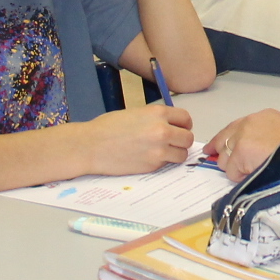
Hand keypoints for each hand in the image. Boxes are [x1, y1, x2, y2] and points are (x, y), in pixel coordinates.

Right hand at [70, 104, 191, 176]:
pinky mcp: (152, 165)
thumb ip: (155, 119)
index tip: (178, 129)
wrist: (91, 146)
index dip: (183, 125)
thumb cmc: (108, 128)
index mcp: (157, 113)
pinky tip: (147, 158)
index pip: (185, 119)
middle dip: (181, 141)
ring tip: (161, 152)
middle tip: (171, 143)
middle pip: (188, 138)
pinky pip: (167, 164)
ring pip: (182, 154)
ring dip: (175, 154)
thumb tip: (171, 125)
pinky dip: (162, 163)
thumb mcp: (135, 113)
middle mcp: (162, 130)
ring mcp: (158, 149)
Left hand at [206, 110, 279, 180]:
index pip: (234, 127)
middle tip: (233, 168)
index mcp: (263, 117)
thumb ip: (266, 138)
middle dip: (227, 156)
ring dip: (237, 169)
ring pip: (225, 160)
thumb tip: (252, 153)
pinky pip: (231, 172)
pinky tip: (257, 175)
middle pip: (224, 141)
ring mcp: (243, 137)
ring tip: (257, 172)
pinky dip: (241, 178)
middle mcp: (249, 123)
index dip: (223, 140)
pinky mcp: (240, 153)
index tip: (212, 149)